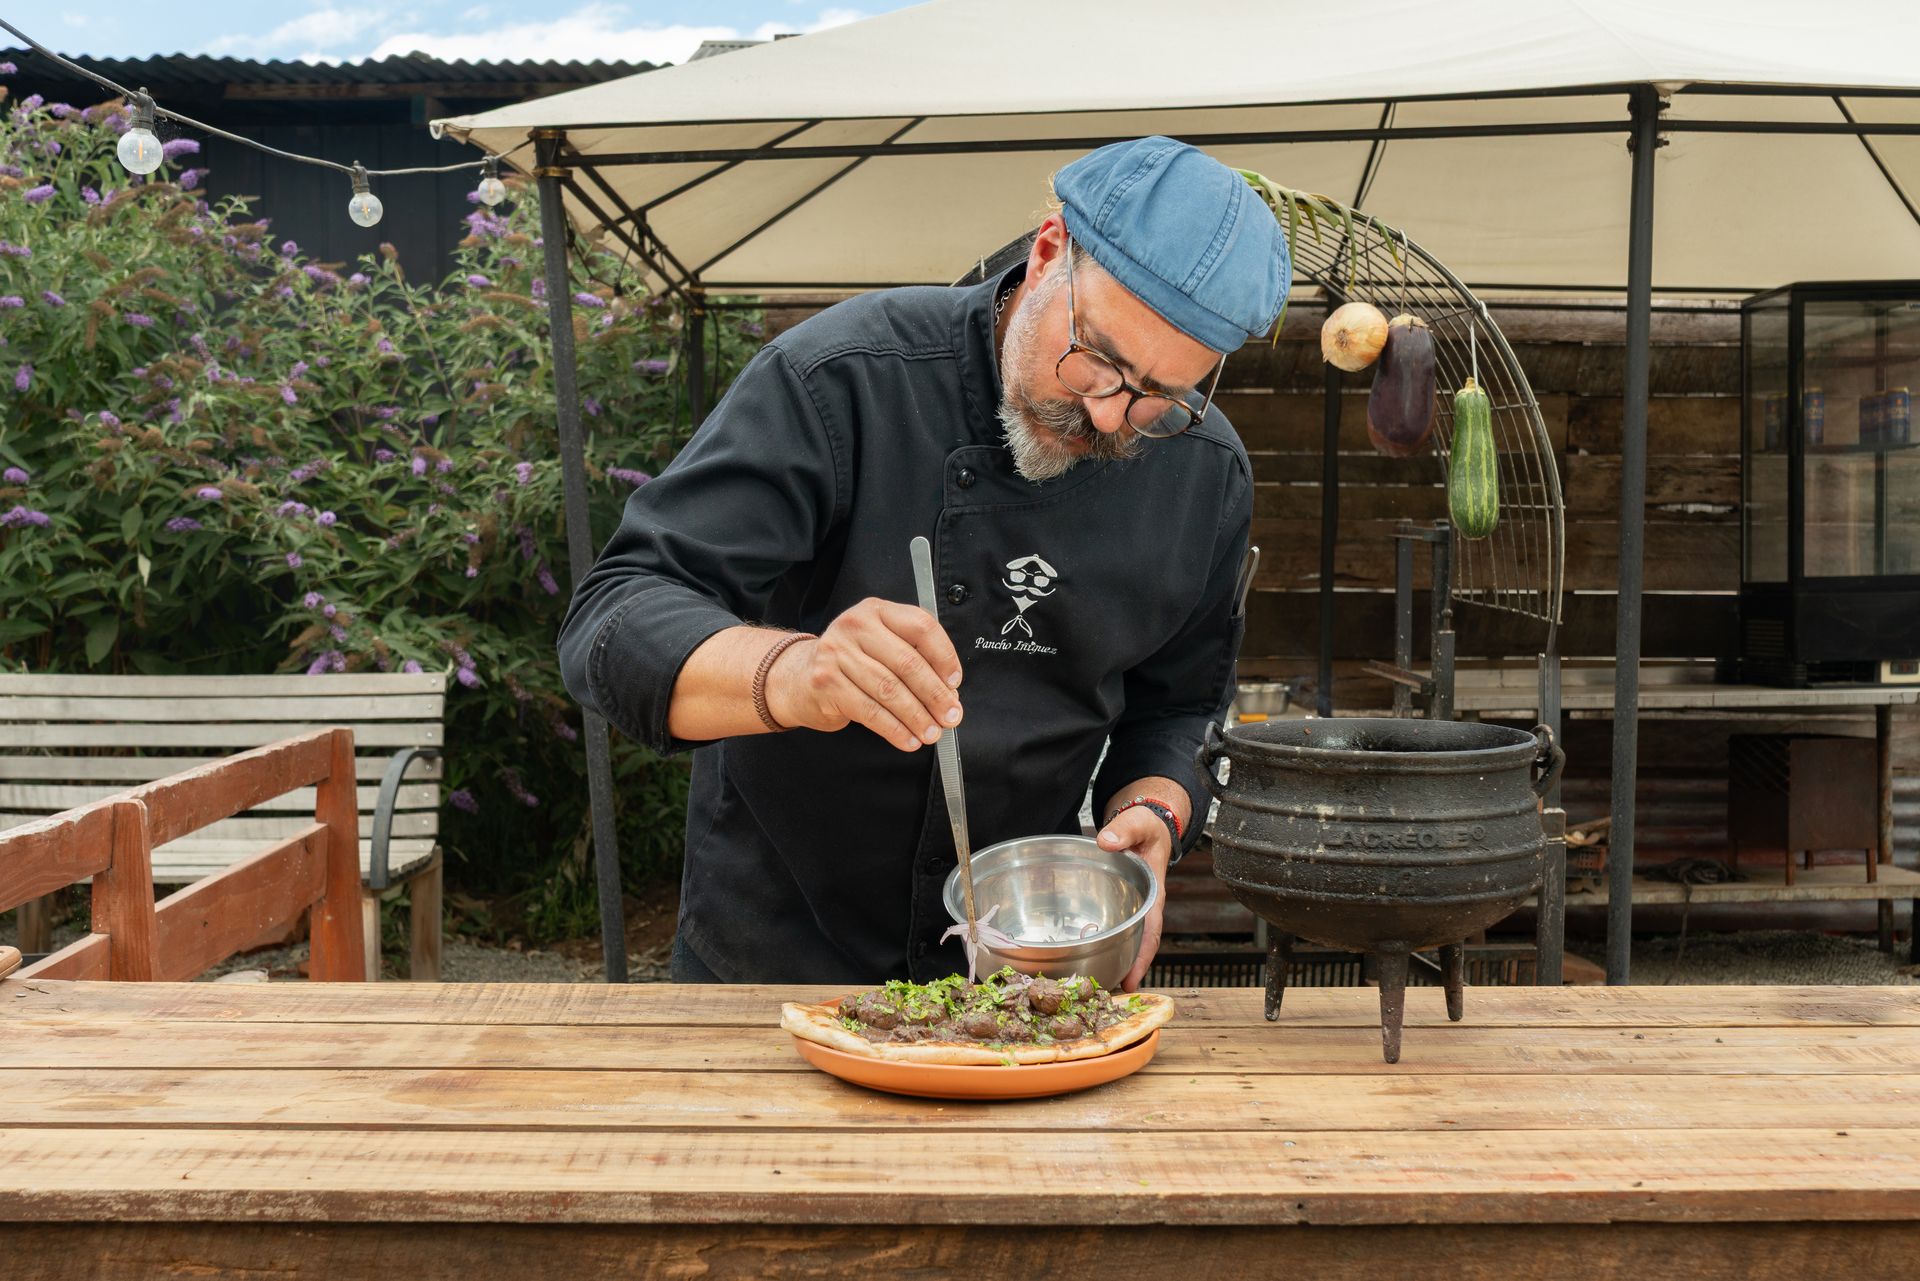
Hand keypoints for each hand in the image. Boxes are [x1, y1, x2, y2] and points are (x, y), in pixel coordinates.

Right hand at [765, 598, 963, 751]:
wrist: (797, 677)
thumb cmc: (849, 662)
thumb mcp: (879, 644)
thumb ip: (911, 656)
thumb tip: (947, 692)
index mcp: (877, 610)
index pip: (921, 626)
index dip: (944, 656)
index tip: (955, 683)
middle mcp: (855, 626)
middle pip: (907, 663)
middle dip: (935, 695)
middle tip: (951, 716)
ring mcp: (837, 654)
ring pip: (890, 690)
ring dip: (917, 717)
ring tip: (932, 733)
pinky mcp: (826, 683)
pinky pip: (870, 711)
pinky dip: (894, 729)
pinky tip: (908, 740)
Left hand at [1097, 805, 1172, 991]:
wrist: (1143, 824)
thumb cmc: (1146, 827)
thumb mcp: (1139, 823)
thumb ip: (1125, 830)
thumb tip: (1106, 842)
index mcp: (1151, 895)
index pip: (1150, 932)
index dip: (1142, 958)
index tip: (1131, 981)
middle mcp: (1138, 908)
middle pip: (1133, 945)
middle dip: (1122, 970)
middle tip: (1103, 996)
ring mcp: (1124, 909)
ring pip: (1118, 940)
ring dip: (1107, 961)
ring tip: (1089, 986)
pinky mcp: (1110, 905)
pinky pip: (1103, 925)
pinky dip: (1093, 941)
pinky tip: (1076, 954)